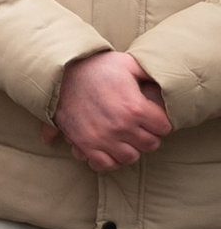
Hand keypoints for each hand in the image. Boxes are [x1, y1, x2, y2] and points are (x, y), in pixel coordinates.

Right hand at [50, 49, 171, 173]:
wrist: (61, 73)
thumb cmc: (97, 67)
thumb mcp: (129, 63)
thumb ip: (151, 73)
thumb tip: (168, 80)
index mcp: (136, 107)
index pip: (164, 128)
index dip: (160, 121)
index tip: (152, 117)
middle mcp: (121, 126)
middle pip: (150, 144)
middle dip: (148, 136)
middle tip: (140, 127)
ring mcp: (102, 137)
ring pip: (131, 157)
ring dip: (130, 148)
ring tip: (125, 138)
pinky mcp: (85, 144)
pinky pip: (105, 164)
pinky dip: (110, 160)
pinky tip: (109, 148)